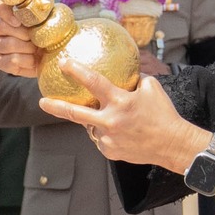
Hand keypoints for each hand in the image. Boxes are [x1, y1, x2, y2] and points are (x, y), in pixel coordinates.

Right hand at [0, 0, 42, 77]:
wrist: (49, 52)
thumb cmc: (43, 29)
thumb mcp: (44, 15)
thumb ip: (40, 7)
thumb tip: (42, 6)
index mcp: (2, 9)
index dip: (4, 11)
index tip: (18, 21)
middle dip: (22, 33)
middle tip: (35, 36)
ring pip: (5, 45)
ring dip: (26, 47)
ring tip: (36, 47)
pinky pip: (9, 61)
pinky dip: (25, 60)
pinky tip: (33, 59)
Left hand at [37, 57, 208, 173]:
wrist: (172, 144)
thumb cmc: (163, 114)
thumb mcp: (152, 88)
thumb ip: (134, 80)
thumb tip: (124, 71)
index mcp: (120, 102)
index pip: (94, 82)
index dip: (76, 71)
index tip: (63, 63)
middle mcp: (110, 121)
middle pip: (76, 114)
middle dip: (56, 107)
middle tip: (42, 102)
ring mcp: (108, 139)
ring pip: (91, 127)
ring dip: (96, 121)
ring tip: (111, 119)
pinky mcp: (110, 151)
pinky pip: (100, 139)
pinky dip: (106, 133)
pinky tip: (121, 133)